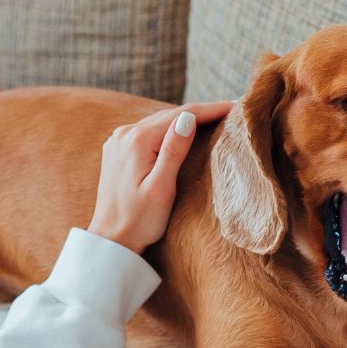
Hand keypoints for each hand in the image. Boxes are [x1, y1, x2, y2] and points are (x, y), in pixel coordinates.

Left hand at [88, 100, 232, 253]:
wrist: (111, 241)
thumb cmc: (139, 221)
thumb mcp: (161, 188)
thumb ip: (173, 151)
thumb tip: (188, 118)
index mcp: (137, 140)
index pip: (181, 115)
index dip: (209, 110)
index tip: (234, 107)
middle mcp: (124, 134)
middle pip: (169, 115)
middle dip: (199, 112)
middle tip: (229, 111)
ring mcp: (117, 141)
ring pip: (158, 123)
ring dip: (183, 120)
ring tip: (211, 118)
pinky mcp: (117, 151)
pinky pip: (147, 133)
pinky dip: (167, 131)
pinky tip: (181, 133)